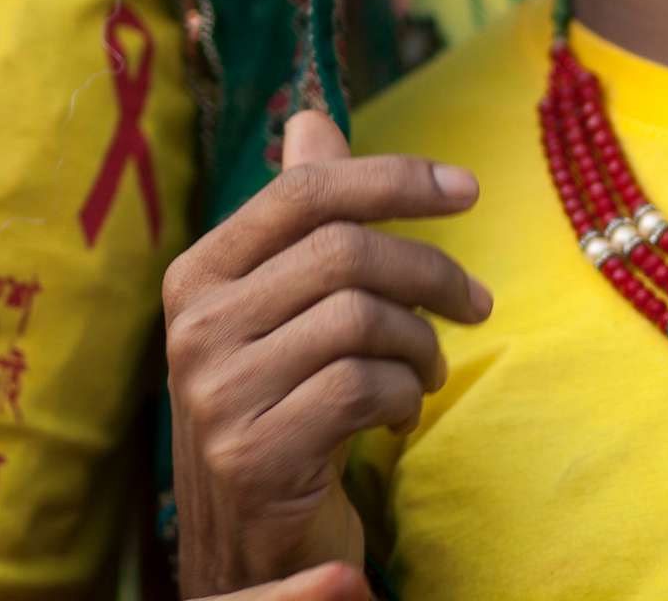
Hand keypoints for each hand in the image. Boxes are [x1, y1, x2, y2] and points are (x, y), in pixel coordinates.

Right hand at [165, 109, 491, 595]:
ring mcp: (217, 392)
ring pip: (360, 318)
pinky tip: (398, 415)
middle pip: (344, 251)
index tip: (466, 188)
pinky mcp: (254, 454)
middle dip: (429, 269)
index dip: (392, 178)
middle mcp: (194, 326)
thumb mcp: (279, 311)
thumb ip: (298, 221)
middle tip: (474, 303)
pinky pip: (363, 387)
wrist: (244, 548)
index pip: (303, 193)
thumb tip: (312, 120)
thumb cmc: (277, 409)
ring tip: (427, 369)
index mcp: (196, 276)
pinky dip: (403, 396)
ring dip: (420, 343)